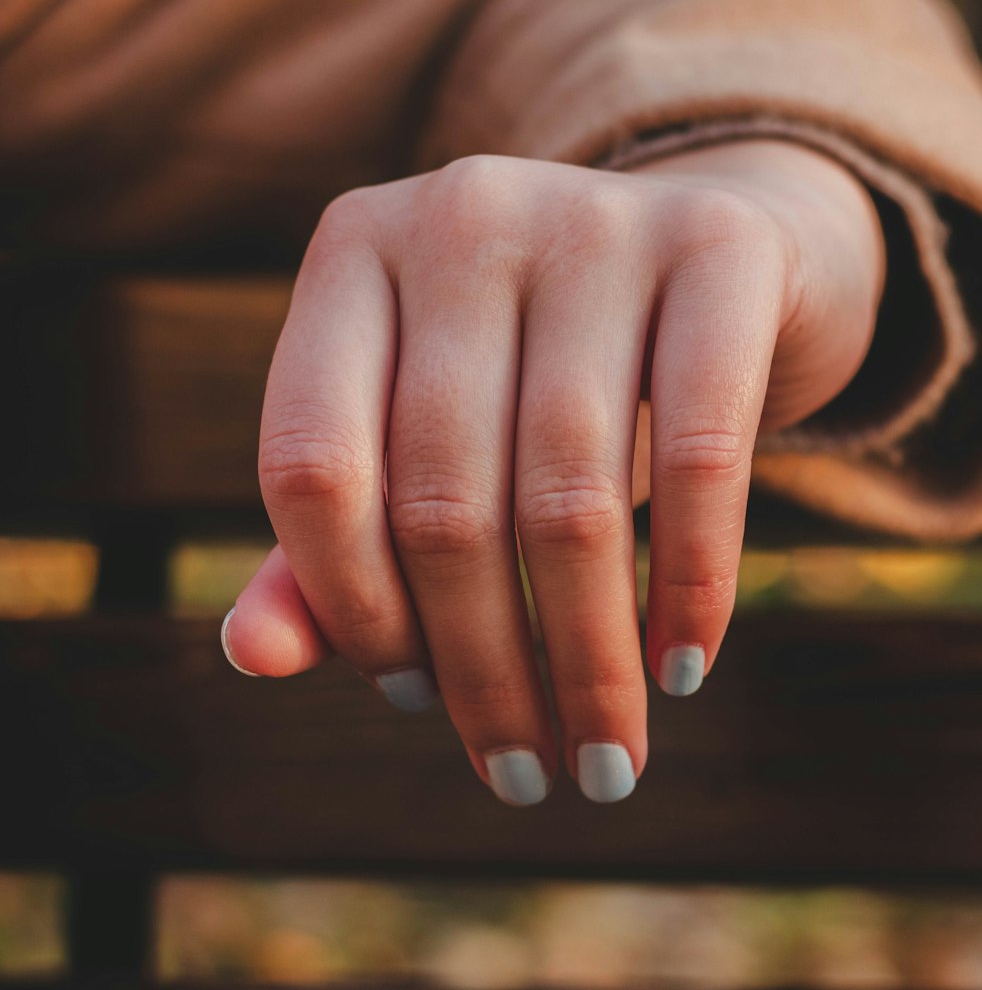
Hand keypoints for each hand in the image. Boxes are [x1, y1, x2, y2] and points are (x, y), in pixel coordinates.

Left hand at [222, 141, 883, 803]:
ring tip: (603, 759)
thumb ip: (333, 540)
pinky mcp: (721, 245)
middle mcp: (461, 212)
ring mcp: (595, 216)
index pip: (311, 464)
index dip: (350, 608)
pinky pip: (700, 452)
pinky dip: (691, 585)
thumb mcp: (430, 439)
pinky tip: (681, 668)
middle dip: (483, 671)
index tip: (411, 699)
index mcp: (352, 251)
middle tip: (523, 776)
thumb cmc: (545, 370)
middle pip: (443, 499)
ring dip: (586, 660)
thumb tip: (253, 655)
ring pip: (568, 493)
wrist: (720, 253)